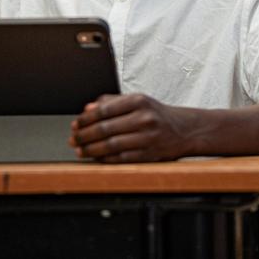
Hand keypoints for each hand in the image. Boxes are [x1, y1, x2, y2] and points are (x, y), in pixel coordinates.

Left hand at [69, 93, 192, 162]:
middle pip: (105, 129)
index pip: (104, 110)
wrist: (185, 130)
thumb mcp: (137, 101)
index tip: (75, 124)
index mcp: (138, 101)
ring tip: (80, 150)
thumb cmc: (157, 115)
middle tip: (73, 139)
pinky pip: (121, 159)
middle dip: (84, 136)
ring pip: (111, 145)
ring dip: (91, 150)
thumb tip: (87, 109)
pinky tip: (96, 158)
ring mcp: (147, 138)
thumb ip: (111, 102)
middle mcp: (144, 118)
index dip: (85, 119)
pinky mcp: (149, 155)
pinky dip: (105, 159)